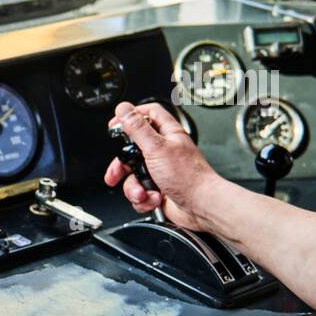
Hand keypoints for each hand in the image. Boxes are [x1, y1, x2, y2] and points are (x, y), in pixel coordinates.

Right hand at [104, 101, 224, 231]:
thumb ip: (137, 128)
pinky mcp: (157, 188)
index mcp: (167, 134)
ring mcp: (159, 171)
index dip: (130, 116)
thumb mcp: (156, 148)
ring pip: (132, 176)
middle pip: (132, 150)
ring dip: (134, 187)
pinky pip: (139, 192)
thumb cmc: (188, 177)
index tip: (116, 125)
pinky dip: (143, 199)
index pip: (147, 115)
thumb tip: (124, 109)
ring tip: (143, 192)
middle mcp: (163, 151)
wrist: (200, 206)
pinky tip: (154, 198)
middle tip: (117, 172)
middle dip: (121, 166)